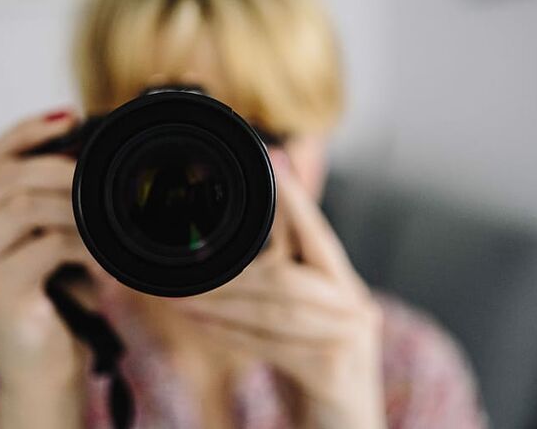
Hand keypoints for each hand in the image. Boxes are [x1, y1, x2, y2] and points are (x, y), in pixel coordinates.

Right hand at [0, 110, 105, 426]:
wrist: (44, 371)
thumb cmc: (57, 306)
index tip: (70, 114)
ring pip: (23, 205)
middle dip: (60, 167)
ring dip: (75, 207)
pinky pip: (44, 246)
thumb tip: (98, 165)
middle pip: (6, 175)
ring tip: (105, 223)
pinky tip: (102, 260)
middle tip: (99, 177)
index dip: (28, 131)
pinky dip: (81, 245)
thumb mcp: (59, 247)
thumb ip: (63, 209)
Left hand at [171, 162, 386, 428]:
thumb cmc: (316, 375)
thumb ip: (284, 282)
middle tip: (186, 269)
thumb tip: (259, 232)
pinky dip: (233, 335)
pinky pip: (274, 345)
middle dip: (232, 274)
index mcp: (345, 289)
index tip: (273, 162)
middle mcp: (355, 307)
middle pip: (288, 275)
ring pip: (277, 309)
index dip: (296, 200)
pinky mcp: (335, 371)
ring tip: (182, 298)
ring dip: (222, 304)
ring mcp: (351, 339)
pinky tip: (203, 327)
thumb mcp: (304, 322)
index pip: (319, 235)